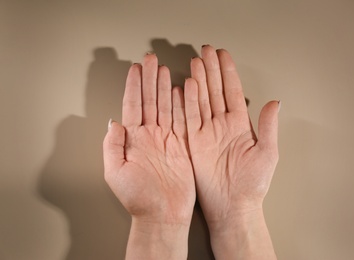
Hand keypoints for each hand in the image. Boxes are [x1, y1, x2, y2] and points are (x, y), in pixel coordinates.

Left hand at [103, 54, 194, 258]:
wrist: (163, 214)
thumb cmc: (139, 198)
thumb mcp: (116, 173)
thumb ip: (112, 146)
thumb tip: (113, 122)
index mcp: (133, 140)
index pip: (133, 106)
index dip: (133, 86)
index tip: (135, 69)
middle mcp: (150, 136)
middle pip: (149, 100)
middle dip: (149, 79)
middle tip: (151, 59)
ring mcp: (166, 140)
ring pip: (166, 106)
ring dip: (164, 87)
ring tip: (164, 69)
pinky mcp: (182, 146)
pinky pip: (182, 121)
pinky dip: (182, 105)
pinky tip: (180, 91)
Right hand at [184, 45, 278, 258]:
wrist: (233, 206)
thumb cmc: (252, 184)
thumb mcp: (267, 153)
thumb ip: (268, 127)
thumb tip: (274, 102)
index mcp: (240, 125)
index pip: (233, 92)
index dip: (228, 72)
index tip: (222, 55)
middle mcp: (222, 125)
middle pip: (215, 91)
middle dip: (211, 69)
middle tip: (205, 50)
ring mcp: (207, 132)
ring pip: (201, 100)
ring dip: (199, 80)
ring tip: (195, 61)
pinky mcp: (194, 143)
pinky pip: (189, 118)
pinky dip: (187, 102)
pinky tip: (186, 86)